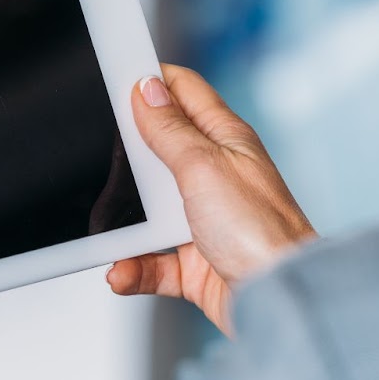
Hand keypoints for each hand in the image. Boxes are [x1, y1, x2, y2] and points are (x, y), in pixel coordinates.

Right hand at [107, 66, 315, 336]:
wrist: (281, 302)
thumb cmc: (262, 232)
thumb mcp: (204, 166)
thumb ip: (170, 129)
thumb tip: (147, 89)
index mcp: (225, 140)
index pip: (184, 92)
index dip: (151, 80)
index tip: (114, 77)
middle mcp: (215, 176)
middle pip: (158, 151)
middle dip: (125, 157)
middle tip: (98, 159)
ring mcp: (205, 221)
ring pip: (149, 212)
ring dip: (123, 224)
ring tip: (105, 228)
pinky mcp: (196, 264)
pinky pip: (152, 261)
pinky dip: (133, 267)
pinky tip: (122, 271)